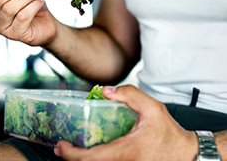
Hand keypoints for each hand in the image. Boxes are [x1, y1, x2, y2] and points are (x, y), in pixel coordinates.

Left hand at [54, 85, 198, 160]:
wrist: (186, 155)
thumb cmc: (169, 133)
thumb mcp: (153, 108)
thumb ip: (130, 95)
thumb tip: (105, 91)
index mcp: (126, 151)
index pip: (91, 158)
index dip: (71, 154)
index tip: (61, 145)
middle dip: (71, 158)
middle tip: (61, 147)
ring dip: (82, 160)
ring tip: (72, 149)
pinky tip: (90, 152)